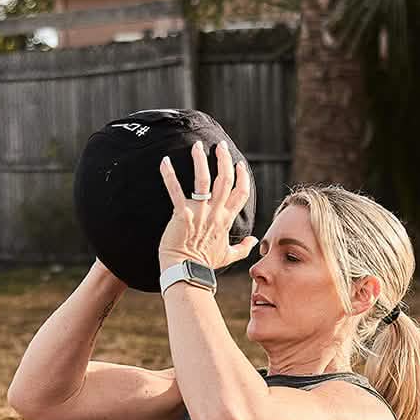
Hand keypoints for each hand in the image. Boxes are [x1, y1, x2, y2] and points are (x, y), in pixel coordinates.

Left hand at [157, 140, 257, 272]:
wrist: (185, 273)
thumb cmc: (203, 265)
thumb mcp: (227, 256)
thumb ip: (243, 248)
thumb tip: (255, 241)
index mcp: (226, 220)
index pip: (240, 193)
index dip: (242, 176)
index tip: (239, 164)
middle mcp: (215, 213)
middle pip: (224, 180)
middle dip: (224, 160)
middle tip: (221, 146)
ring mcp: (199, 213)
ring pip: (204, 180)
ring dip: (201, 160)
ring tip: (197, 146)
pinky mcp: (181, 215)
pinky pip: (175, 191)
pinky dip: (169, 176)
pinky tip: (164, 162)